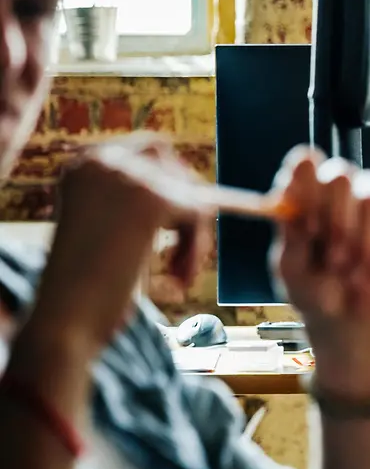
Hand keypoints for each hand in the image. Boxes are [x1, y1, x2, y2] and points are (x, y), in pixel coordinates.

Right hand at [30, 136, 207, 354]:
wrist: (64, 320)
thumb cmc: (86, 290)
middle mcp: (101, 160)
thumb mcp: (111, 235)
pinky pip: (201, 216)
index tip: (184, 218)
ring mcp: (127, 175)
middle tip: (183, 261)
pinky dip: (196, 251)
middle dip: (190, 211)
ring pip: (193, 197)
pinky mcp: (152, 198)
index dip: (177, 183)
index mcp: (82, 164)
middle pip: (178, 167)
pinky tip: (176, 280)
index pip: (152, 148)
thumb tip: (206, 199)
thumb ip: (141, 207)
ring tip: (175, 279)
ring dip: (193, 242)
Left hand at [269, 149, 369, 396]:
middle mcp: (340, 191)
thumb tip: (288, 190)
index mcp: (305, 196)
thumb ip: (291, 226)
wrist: (347, 323)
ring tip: (351, 273)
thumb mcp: (290, 266)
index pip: (304, 164)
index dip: (305, 176)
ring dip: (361, 243)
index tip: (306, 205)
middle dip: (334, 219)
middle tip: (332, 258)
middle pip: (341, 174)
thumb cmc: (313, 291)